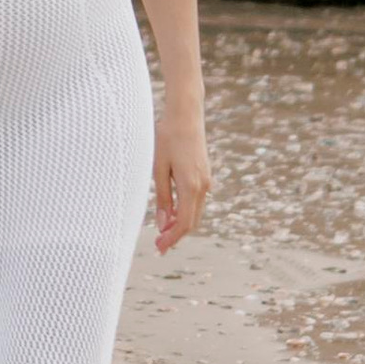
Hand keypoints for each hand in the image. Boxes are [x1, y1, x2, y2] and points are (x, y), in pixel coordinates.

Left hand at [152, 108, 209, 253]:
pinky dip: (185, 211)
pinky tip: (171, 213)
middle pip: (192, 221)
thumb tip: (163, 224)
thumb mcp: (159, 168)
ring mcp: (206, 181)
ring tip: (162, 232)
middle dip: (176, 235)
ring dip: (180, 224)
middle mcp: (203, 187)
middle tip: (158, 246)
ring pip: (195, 212)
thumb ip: (163, 197)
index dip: (172, 239)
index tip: (159, 248)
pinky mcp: (204, 175)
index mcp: (191, 186)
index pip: (184, 223)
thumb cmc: (167, 138)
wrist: (186, 115)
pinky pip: (196, 201)